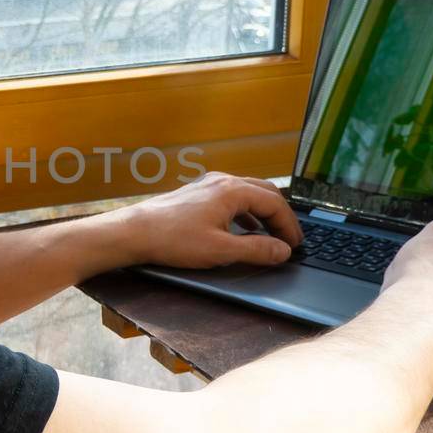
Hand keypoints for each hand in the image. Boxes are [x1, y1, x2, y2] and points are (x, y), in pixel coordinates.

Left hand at [109, 172, 302, 269]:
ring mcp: (209, 184)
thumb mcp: (221, 250)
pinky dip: (247, 212)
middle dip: (281, 216)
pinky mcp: (198, 193)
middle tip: (291, 238)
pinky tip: (245, 228)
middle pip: (265, 193)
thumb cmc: (174, 240)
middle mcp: (223, 181)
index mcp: (233, 191)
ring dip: (264, 213)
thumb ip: (256, 250)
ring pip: (249, 193)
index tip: (296, 245)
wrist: (135, 232)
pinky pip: (233, 197)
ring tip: (273, 235)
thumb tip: (283, 251)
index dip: (289, 226)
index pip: (275, 204)